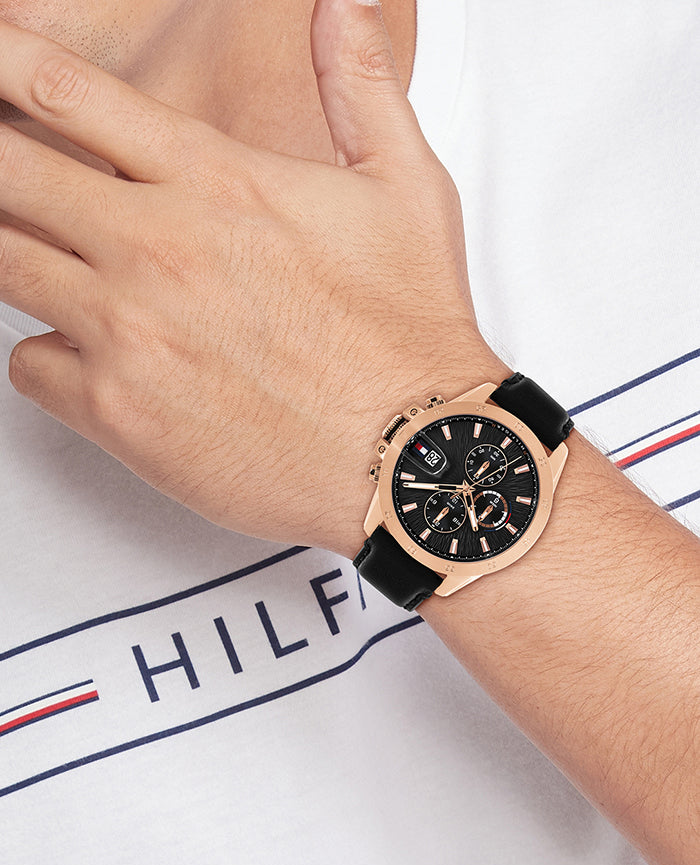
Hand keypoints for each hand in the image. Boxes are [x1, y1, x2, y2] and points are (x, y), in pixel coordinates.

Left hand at [1, 0, 504, 557]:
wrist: (412, 454)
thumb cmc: (409, 335)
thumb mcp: (406, 188)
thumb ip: (362, 85)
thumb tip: (344, 6)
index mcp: (216, 182)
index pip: (66, 93)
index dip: (4, 63)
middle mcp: (157, 247)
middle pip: (6, 170)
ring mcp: (127, 331)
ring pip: (0, 262)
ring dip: (8, 249)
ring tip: (40, 253)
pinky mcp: (117, 412)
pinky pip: (29, 364)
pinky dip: (48, 356)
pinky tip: (95, 358)